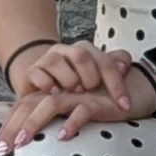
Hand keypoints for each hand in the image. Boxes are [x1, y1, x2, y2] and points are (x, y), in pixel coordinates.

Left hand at [0, 64, 155, 155]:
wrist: (138, 90)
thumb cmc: (104, 105)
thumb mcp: (75, 113)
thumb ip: (56, 121)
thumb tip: (33, 144)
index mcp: (53, 95)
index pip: (23, 108)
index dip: (8, 126)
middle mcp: (63, 93)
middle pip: (30, 106)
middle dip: (12, 128)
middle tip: (0, 151)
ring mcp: (80, 96)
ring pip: (50, 105)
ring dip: (34, 124)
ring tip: (22, 143)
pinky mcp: (98, 102)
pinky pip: (83, 111)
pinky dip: (72, 123)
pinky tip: (63, 136)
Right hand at [12, 40, 137, 112]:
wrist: (41, 81)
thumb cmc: (75, 82)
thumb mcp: (96, 78)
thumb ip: (114, 67)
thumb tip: (124, 66)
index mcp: (86, 49)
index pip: (106, 61)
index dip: (116, 84)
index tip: (124, 105)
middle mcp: (66, 50)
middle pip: (81, 55)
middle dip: (89, 76)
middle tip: (89, 91)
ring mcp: (47, 59)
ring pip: (57, 61)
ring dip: (68, 80)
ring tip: (72, 93)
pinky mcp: (31, 71)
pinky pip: (38, 74)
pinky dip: (47, 84)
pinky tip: (53, 93)